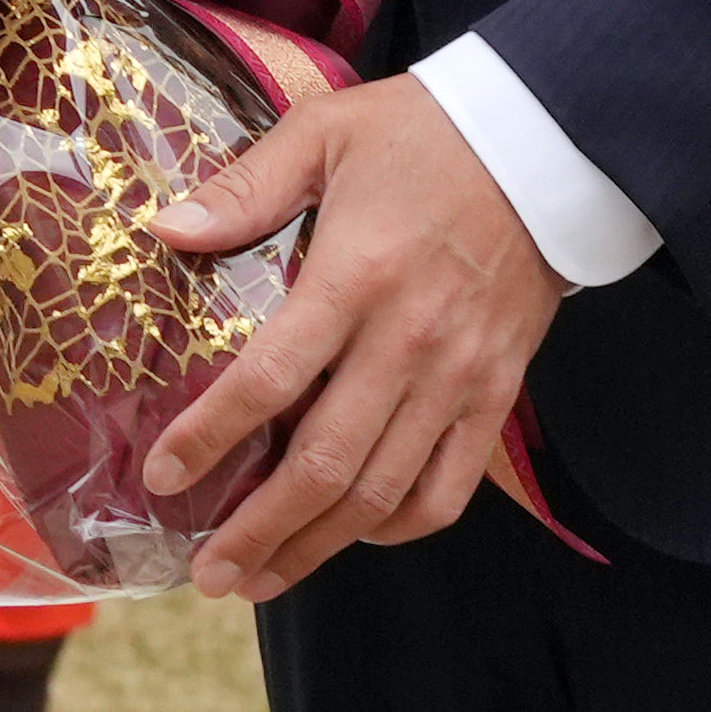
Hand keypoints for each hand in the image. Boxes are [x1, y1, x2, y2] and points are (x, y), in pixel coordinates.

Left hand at [142, 74, 570, 601]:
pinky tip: (355, 534)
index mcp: (354, 276)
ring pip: (382, 494)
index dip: (211, 438)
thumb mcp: (325, 133)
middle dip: (260, 530)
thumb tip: (166, 229)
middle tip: (207, 574)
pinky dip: (400, 527)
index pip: (270, 380)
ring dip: (318, 546)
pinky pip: (449, 488)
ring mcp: (458, 378)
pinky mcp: (497, 394)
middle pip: (325, 464)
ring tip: (261, 578)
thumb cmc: (425, 133)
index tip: (164, 477)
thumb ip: (246, 188)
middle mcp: (407, 342)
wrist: (546, 144)